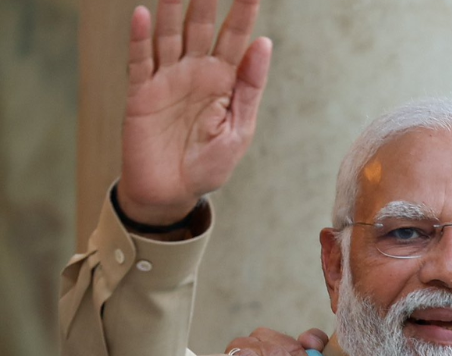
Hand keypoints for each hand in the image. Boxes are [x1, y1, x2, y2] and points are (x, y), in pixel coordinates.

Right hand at [118, 0, 271, 225]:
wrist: (172, 193)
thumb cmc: (209, 164)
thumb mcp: (239, 130)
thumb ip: (249, 87)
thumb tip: (264, 43)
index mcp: (224, 80)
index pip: (237, 37)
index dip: (244, 11)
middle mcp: (195, 72)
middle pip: (201, 27)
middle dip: (206, 0)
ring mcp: (166, 79)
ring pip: (170, 35)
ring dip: (173, 8)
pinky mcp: (140, 93)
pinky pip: (140, 61)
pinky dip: (141, 38)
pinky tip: (144, 15)